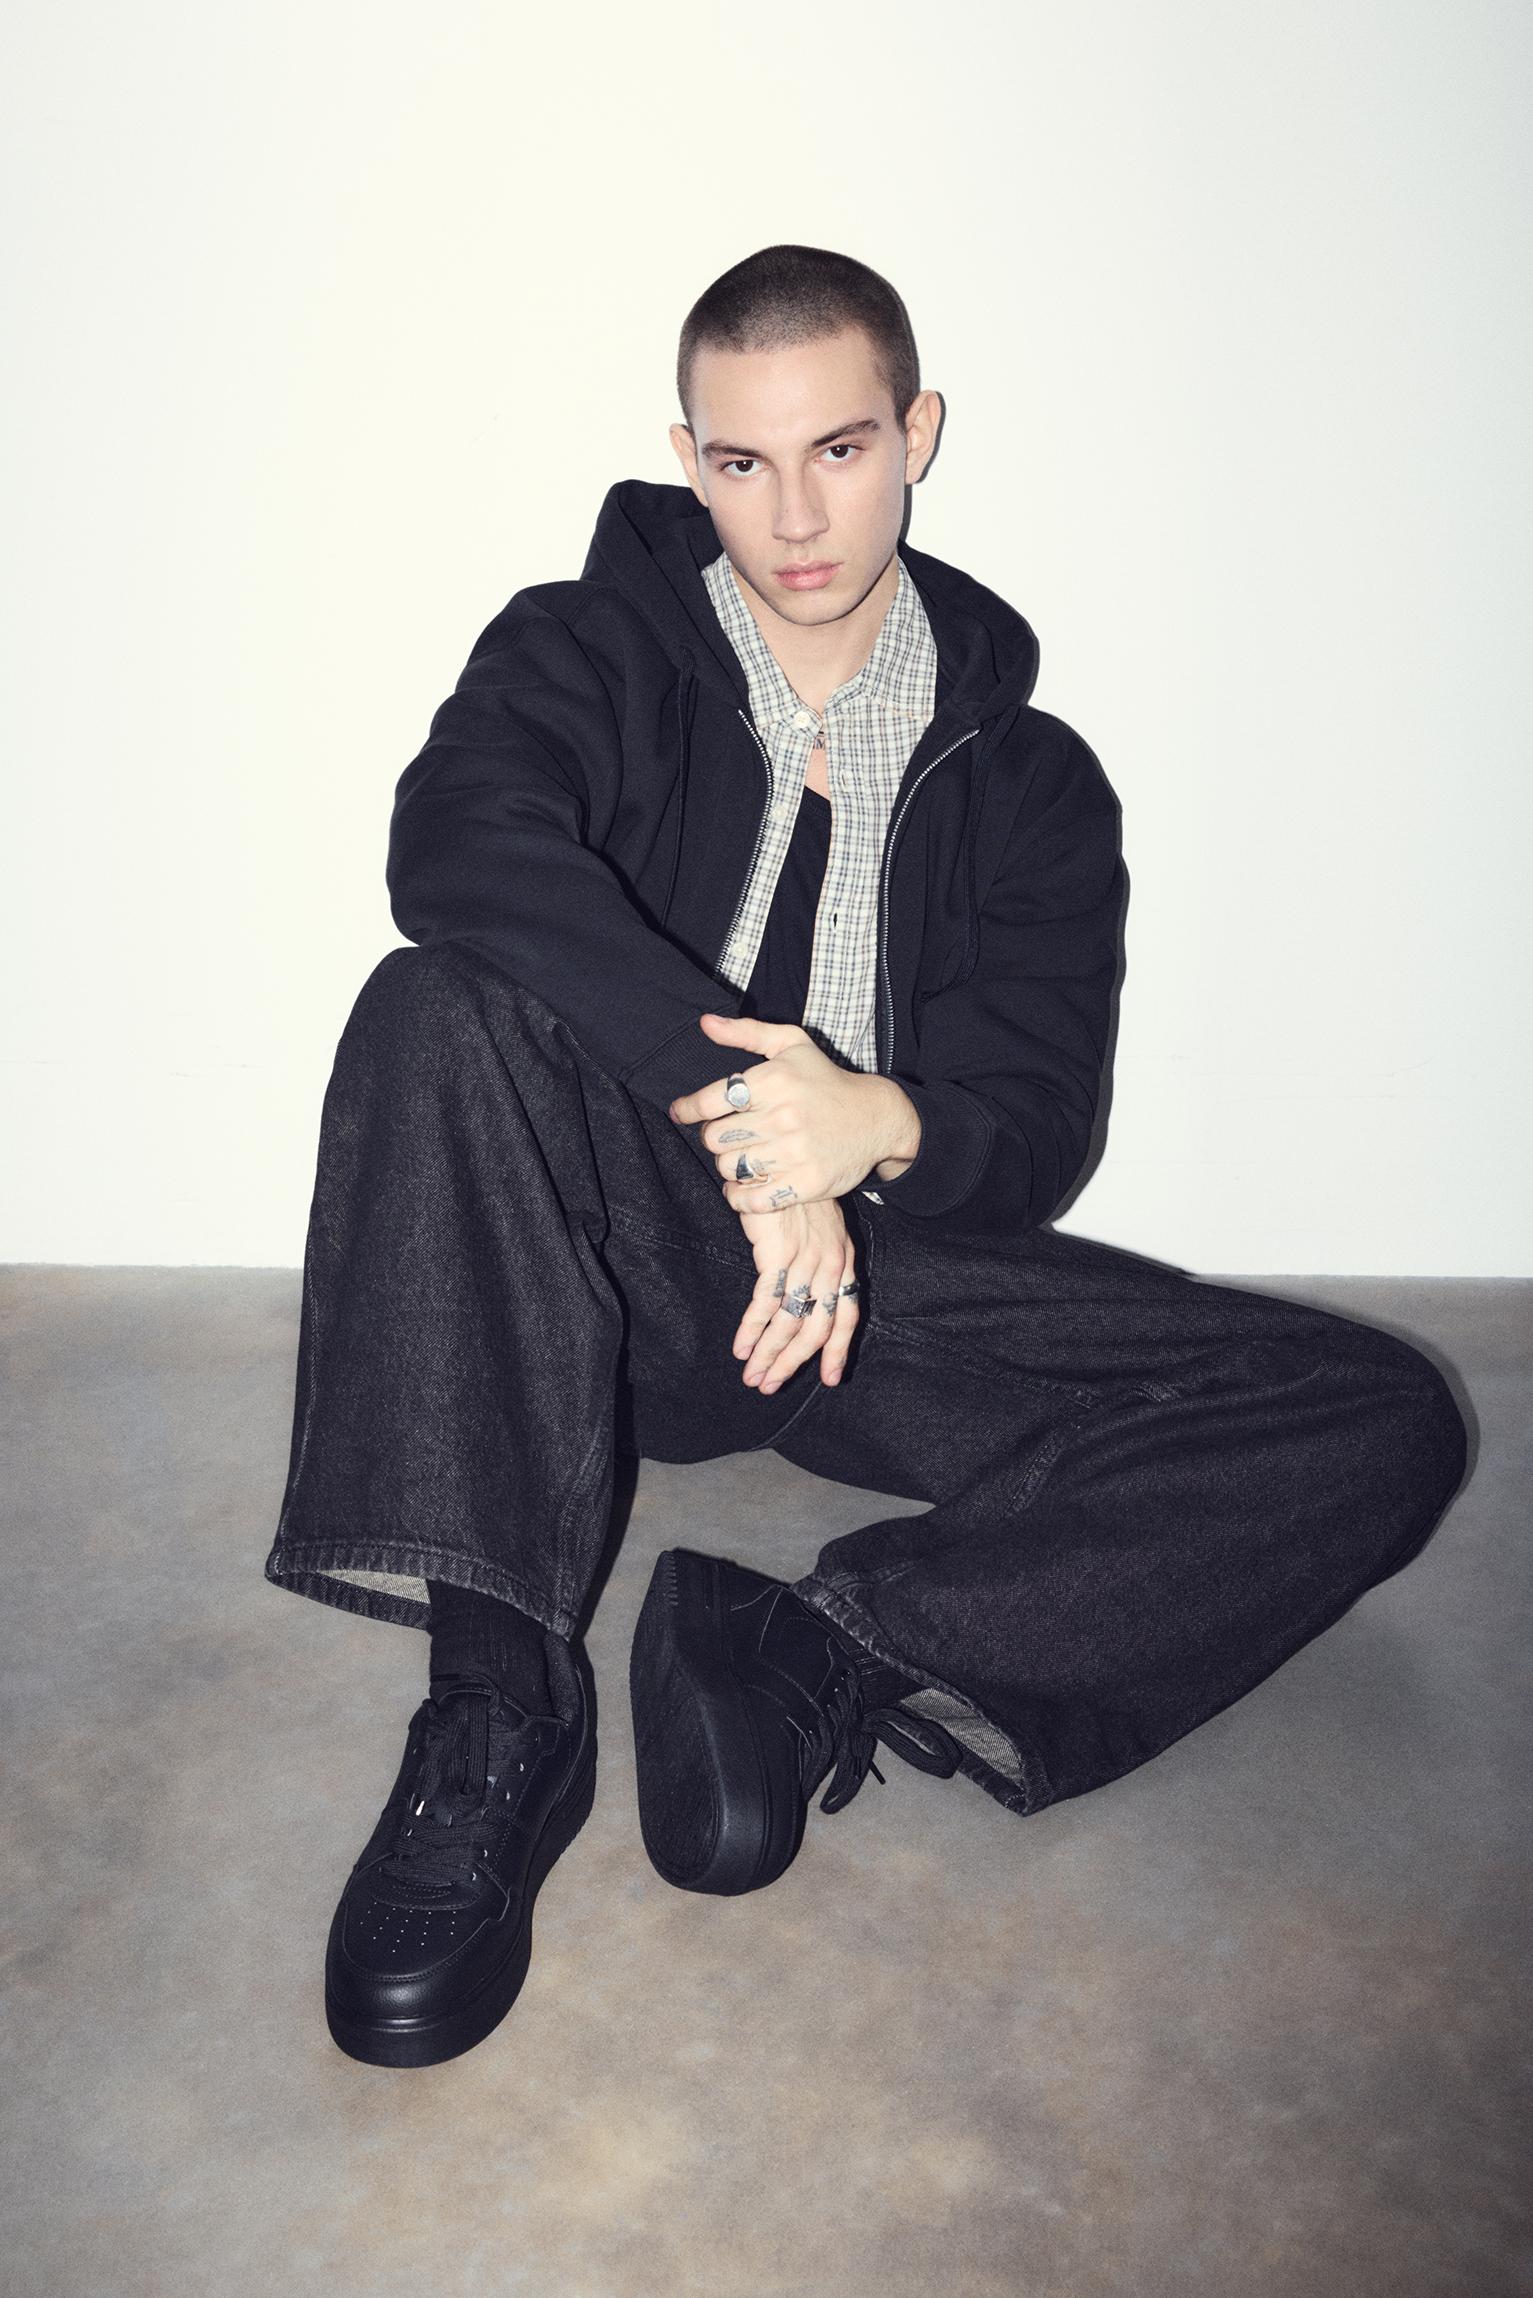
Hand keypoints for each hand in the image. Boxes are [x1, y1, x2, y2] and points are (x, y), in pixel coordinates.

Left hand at [668, 1012, 917, 1211]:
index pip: (710, 1100)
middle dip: (714, 1137)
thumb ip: (746, 1032)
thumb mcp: (792, 1045)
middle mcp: (782, 1117)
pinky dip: (739, 1197)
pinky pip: (752, 1199)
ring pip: (730, 1168)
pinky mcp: (806, 1183)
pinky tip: (742, 1187)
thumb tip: (705, 1023)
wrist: (876, 1118)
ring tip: (740, 1157)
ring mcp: (795, 1153)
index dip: (688, 1108)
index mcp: (774, 1081)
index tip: (682, 1112)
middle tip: (726, 1135)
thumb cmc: (826, 1080)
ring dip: (728, 1165)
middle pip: (715, 1139)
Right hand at [732, 1197, 859, 1392]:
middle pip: (817, 1328)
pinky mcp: (779, 1254)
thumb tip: (802, 1292)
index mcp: (843, 1260)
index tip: (828, 1378)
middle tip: (770, 1385)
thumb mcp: (818, 1226)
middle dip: (792, 1362)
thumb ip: (815, 1259)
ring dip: (769, 1353)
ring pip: (791, 1322)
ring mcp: (806, 1261)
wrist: (781, 1156)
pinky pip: (767, 1302)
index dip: (837, 1350)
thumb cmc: (794, 1191)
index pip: (847, 1315)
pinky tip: (740, 1346)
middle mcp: (830, 1265)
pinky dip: (752, 1329)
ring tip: (752, 1375)